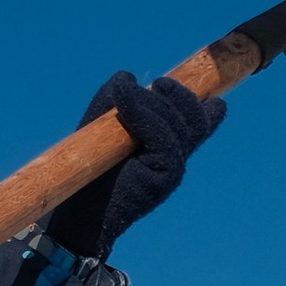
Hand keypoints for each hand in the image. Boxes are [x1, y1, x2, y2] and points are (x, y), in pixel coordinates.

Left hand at [44, 73, 224, 261]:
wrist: (80, 210)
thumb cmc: (89, 170)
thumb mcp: (103, 125)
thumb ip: (116, 99)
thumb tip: (128, 76)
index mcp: (167, 147)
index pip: (199, 124)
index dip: (205, 106)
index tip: (203, 92)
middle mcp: (176, 158)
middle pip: (196, 119)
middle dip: (180, 95)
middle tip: (159, 83)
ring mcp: (174, 168)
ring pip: (180, 124)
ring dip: (154, 101)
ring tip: (127, 91)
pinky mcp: (166, 175)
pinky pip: (164, 137)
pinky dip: (143, 113)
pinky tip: (124, 98)